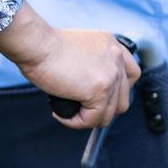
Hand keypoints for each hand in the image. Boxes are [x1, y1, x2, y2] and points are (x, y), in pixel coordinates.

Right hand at [16, 28, 140, 129]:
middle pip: (123, 98)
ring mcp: (111, 75)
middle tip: (82, 110)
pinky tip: (61, 115)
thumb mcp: (78, 48)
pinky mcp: (100, 91)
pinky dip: (76, 122)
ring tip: (68, 113)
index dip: (117, 91)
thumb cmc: (45, 46)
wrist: (36, 45)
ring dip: (88, 118)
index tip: (102, 97)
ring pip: (108, 114)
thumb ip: (92, 64)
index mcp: (112, 45)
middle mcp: (117, 58)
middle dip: (103, 109)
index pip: (131, 74)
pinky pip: (92, 120)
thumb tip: (89, 88)